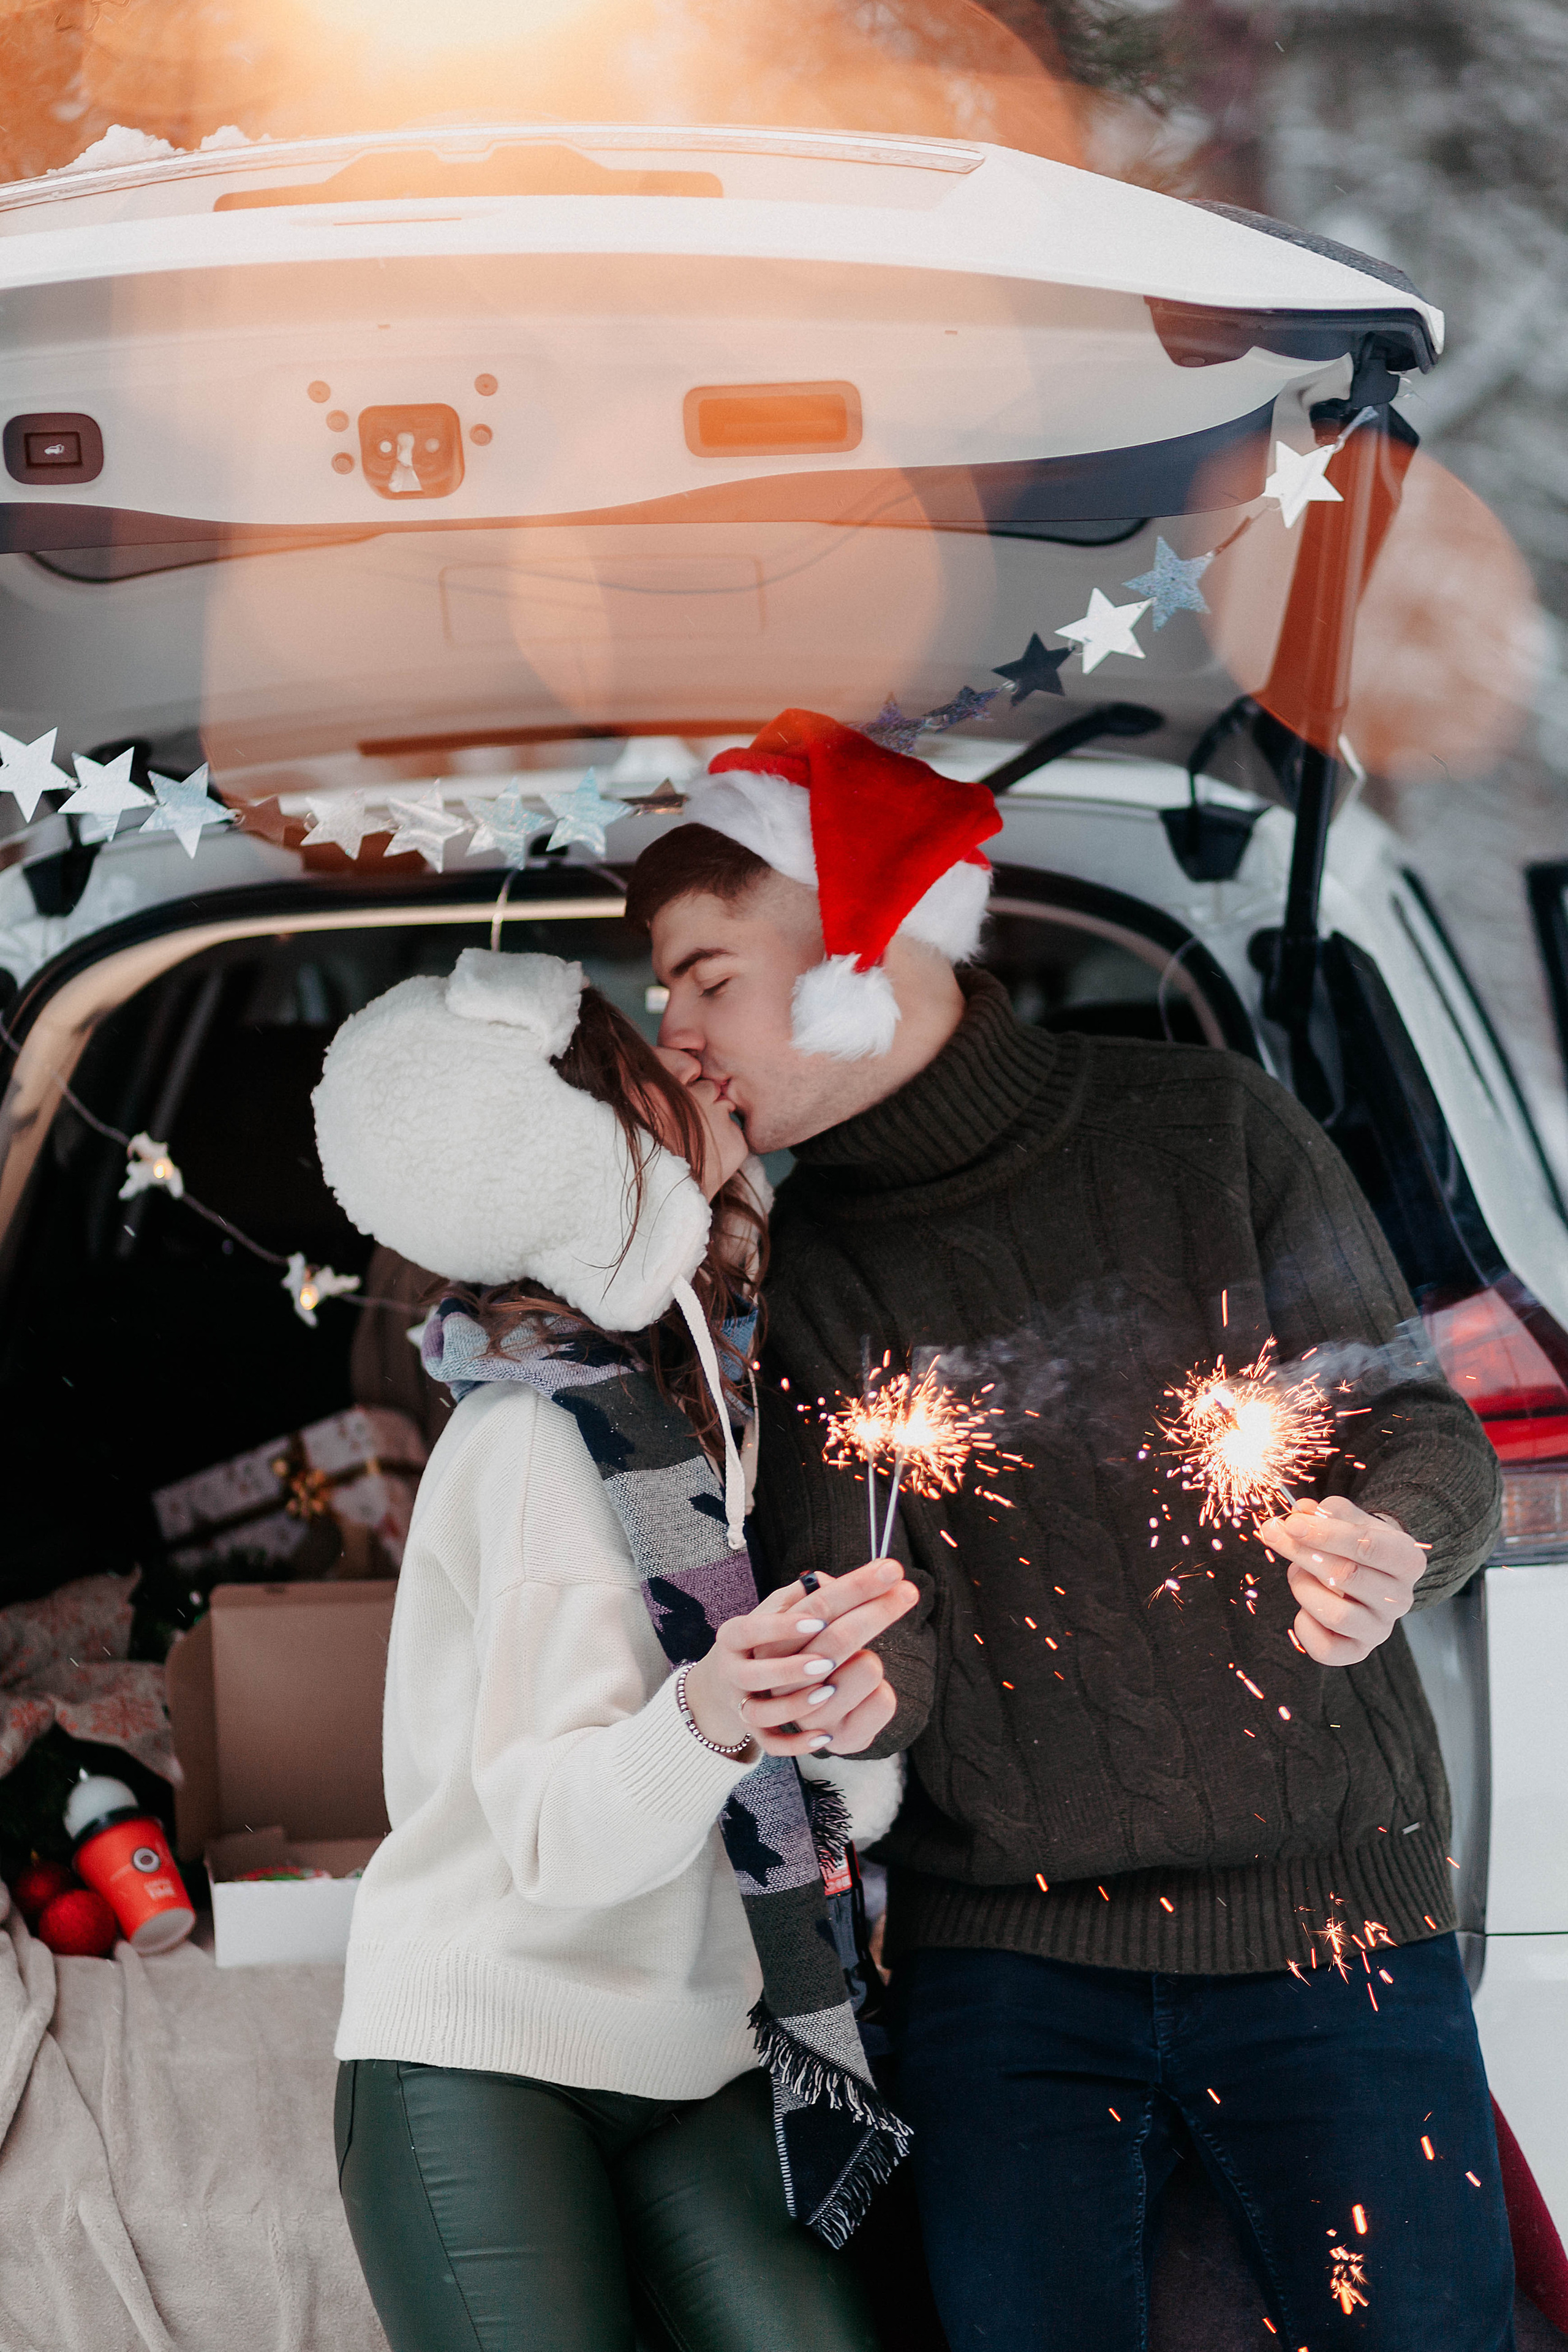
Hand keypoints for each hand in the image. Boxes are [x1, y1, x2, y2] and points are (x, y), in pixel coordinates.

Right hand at [682, 1560, 918, 1758]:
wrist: (727, 1681)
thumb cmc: (764, 1636)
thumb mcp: (773, 1610)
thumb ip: (801, 1595)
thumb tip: (832, 1581)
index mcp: (735, 1635)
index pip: (754, 1627)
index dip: (785, 1624)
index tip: (820, 1618)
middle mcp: (734, 1672)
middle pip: (758, 1672)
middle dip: (794, 1667)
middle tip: (829, 1659)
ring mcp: (743, 1704)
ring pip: (760, 1711)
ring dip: (795, 1703)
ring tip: (828, 1691)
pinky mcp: (757, 1732)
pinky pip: (772, 1744)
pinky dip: (796, 1744)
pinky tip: (825, 1736)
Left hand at [1256, 1494, 1426, 1665]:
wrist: (1371, 1574)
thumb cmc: (1358, 1543)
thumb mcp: (1351, 1519)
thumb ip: (1328, 1512)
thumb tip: (1301, 1512)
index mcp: (1407, 1560)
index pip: (1367, 1545)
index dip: (1325, 1533)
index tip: (1291, 1524)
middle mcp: (1401, 1599)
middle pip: (1346, 1576)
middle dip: (1302, 1552)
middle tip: (1274, 1534)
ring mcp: (1381, 1629)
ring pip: (1335, 1614)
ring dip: (1303, 1587)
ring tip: (1297, 1572)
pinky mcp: (1359, 1651)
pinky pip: (1325, 1649)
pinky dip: (1304, 1625)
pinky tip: (1304, 1606)